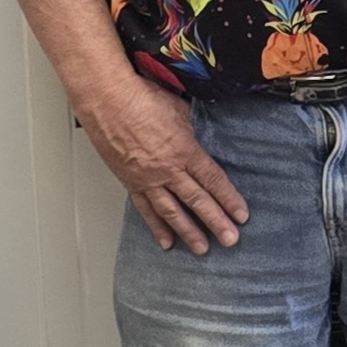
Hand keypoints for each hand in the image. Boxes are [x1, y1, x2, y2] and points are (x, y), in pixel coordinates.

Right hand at [79, 76, 248, 252]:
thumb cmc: (141, 98)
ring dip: (188, 232)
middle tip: (230, 241)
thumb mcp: (180, 110)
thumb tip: (202, 133)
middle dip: (216, 222)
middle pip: (196, 201)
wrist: (105, 99)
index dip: (229, 199)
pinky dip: (156, 226)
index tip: (241, 216)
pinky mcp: (129, 181)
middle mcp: (167, 169)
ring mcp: (147, 178)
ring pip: (171, 211)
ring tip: (202, 248)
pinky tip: (165, 240)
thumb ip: (193, 128)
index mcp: (184, 151)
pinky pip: (145, 208)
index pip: (213, 181)